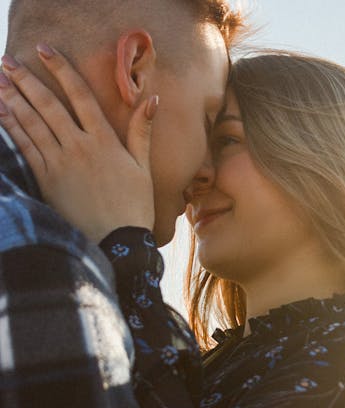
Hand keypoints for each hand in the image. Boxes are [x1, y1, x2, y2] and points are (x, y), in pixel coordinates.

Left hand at [0, 45, 156, 243]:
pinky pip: (25, 149)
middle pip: (48, 105)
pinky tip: (2, 113)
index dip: (61, 70)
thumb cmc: (134, 207)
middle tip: (7, 62)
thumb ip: (142, 131)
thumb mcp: (143, 168)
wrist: (118, 243)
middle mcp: (79, 148)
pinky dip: (12, 129)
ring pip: (32, 124)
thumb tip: (152, 98)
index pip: (80, 95)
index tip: (44, 50)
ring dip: (13, 100)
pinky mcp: (47, 181)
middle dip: (25, 80)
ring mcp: (60, 164)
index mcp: (104, 141)